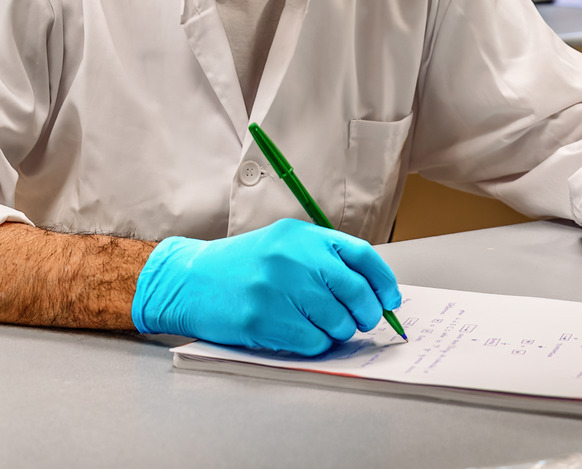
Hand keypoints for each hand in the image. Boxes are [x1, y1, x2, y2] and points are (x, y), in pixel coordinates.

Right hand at [130, 218, 402, 355]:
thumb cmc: (242, 266)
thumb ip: (323, 260)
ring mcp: (276, 289)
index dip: (384, 282)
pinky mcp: (261, 319)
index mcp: (302, 236)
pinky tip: (301, 335)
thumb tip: (372, 292)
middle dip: (366, 314)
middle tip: (362, 321)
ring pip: (337, 322)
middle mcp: (291, 258)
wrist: (190, 279)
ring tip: (323, 327)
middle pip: (355, 292)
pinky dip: (316, 345)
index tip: (391, 300)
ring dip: (338, 332)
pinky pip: (312, 342)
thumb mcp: (284, 245)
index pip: (361, 256)